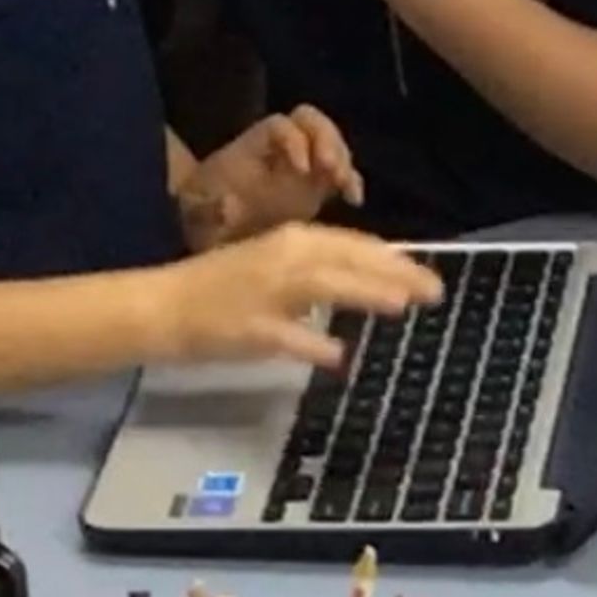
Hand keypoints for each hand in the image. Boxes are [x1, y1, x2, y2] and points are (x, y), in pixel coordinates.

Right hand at [151, 223, 440, 370]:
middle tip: (434, 290)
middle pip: (347, 260)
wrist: (162, 306)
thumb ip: (319, 276)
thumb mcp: (275, 270)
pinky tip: (339, 355)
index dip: (392, 259)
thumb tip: (369, 285)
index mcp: (290, 241)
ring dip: (364, 292)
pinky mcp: (249, 328)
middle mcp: (282, 258)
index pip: (351, 245)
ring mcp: (266, 292)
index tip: (426, 273)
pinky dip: (312, 344)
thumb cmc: (221, 290)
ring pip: (323, 286)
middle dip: (394, 273)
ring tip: (402, 305)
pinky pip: (287, 336)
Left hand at [180, 107, 364, 250]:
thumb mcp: (197, 210)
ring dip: (343, 160)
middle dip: (327, 140)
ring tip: (345, 186)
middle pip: (311, 121)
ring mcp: (303, 164)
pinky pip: (341, 174)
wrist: (212, 225)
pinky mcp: (318, 186)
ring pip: (331, 142)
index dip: (293, 140)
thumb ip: (207, 208)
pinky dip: (351, 183)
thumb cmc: (203, 213)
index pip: (279, 126)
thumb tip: (225, 206)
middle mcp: (282, 147)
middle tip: (333, 169)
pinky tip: (353, 200)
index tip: (300, 168)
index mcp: (253, 145)